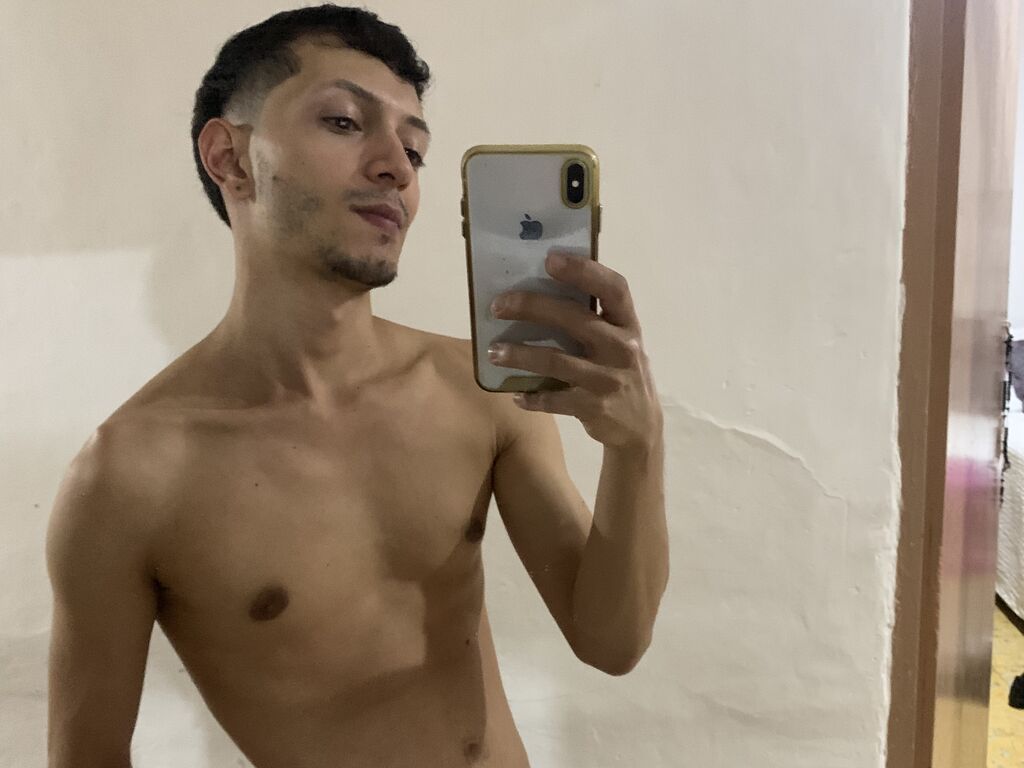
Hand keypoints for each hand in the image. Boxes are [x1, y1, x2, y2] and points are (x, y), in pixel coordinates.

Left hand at [488, 249, 661, 449]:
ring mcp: (608, 379)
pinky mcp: (594, 407)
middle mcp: (622, 348)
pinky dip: (531, 397)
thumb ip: (596, 322)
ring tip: (493, 352)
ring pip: (556, 361)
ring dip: (519, 355)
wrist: (642, 430)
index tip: (551, 259)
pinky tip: (515, 394)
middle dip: (532, 307)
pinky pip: (554, 400)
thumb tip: (542, 294)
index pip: (614, 288)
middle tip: (498, 305)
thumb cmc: (622, 374)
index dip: (584, 270)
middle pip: (574, 319)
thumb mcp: (621, 344)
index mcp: (628, 325)